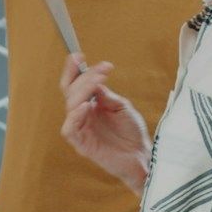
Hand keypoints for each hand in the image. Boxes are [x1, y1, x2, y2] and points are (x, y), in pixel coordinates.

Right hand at [59, 54, 150, 190]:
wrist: (141, 156)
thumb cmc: (132, 133)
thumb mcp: (122, 106)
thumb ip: (105, 95)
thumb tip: (93, 80)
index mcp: (89, 105)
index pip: (74, 85)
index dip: (73, 71)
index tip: (79, 56)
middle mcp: (82, 115)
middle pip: (71, 92)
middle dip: (84, 77)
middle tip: (101, 70)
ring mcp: (81, 129)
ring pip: (70, 106)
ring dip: (82, 91)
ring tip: (97, 81)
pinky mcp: (82, 144)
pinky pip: (70, 129)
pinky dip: (75, 116)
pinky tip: (86, 105)